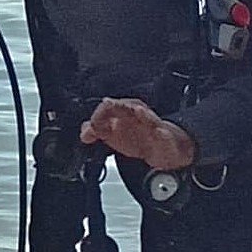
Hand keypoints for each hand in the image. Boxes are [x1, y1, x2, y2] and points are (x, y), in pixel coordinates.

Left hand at [83, 96, 198, 172]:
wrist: (163, 148)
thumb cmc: (137, 136)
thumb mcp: (112, 134)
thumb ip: (95, 131)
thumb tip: (84, 134)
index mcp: (124, 111)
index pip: (107, 108)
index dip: (97, 118)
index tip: (90, 132)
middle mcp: (138, 115)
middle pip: (127, 107)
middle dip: (118, 105)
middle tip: (108, 103)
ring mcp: (153, 126)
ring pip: (149, 118)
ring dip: (144, 114)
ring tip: (138, 110)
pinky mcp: (166, 139)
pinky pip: (166, 136)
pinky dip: (163, 134)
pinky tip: (160, 132)